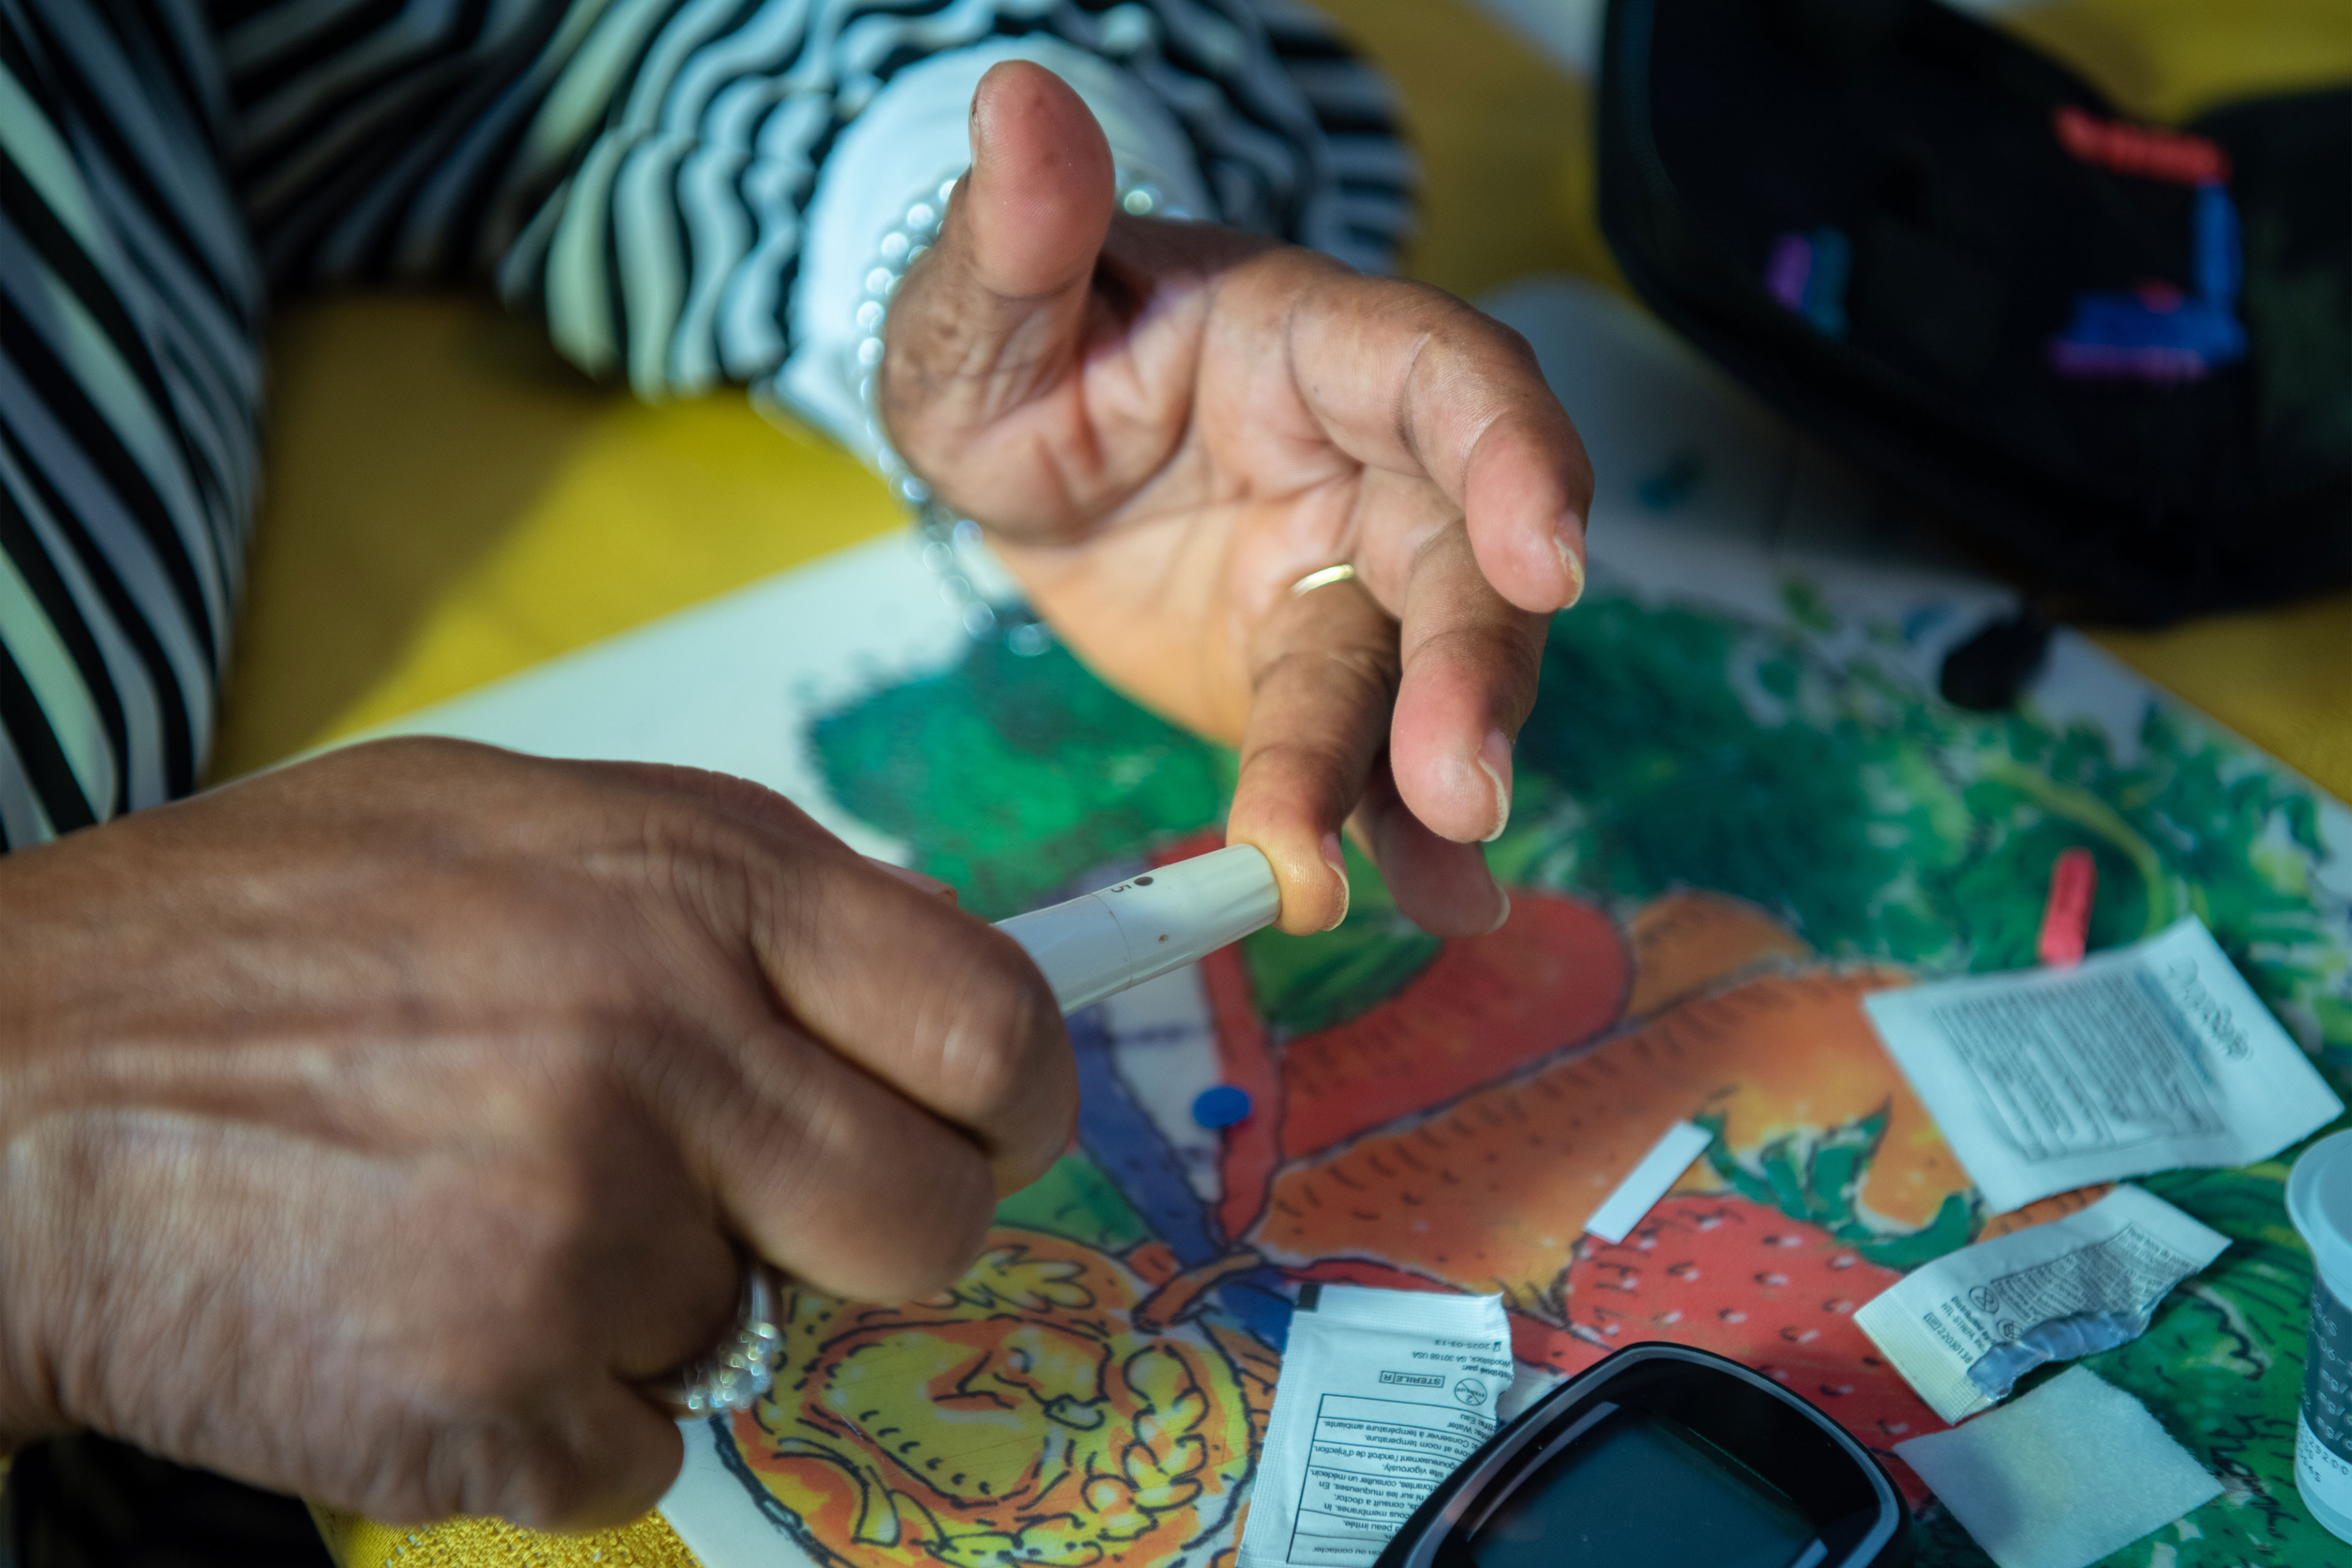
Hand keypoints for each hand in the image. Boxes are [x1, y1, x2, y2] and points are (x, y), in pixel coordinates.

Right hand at [0, 739, 1071, 1527]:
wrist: (10, 1092)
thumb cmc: (271, 939)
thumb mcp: (526, 827)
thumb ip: (731, 903)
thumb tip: (897, 995)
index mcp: (701, 883)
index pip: (991, 1019)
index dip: (1015, 1096)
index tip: (988, 1126)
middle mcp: (669, 1045)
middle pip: (933, 1214)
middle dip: (882, 1233)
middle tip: (780, 1213)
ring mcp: (587, 1231)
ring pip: (760, 1335)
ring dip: (668, 1307)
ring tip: (501, 1215)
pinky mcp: (498, 1397)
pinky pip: (637, 1448)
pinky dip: (560, 1411)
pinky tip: (436, 1307)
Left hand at [881, 62, 1593, 936]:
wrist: (1007, 471)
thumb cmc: (1010, 358)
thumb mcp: (982, 308)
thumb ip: (1015, 237)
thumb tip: (1016, 104)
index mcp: (1312, 339)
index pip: (1447, 375)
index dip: (1515, 456)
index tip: (1550, 554)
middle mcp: (1366, 460)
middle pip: (1461, 557)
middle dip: (1472, 669)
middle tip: (1457, 788)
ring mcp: (1349, 581)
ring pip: (1420, 679)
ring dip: (1430, 781)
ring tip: (1437, 881)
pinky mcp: (1313, 682)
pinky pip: (1368, 761)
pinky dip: (1394, 835)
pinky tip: (1429, 908)